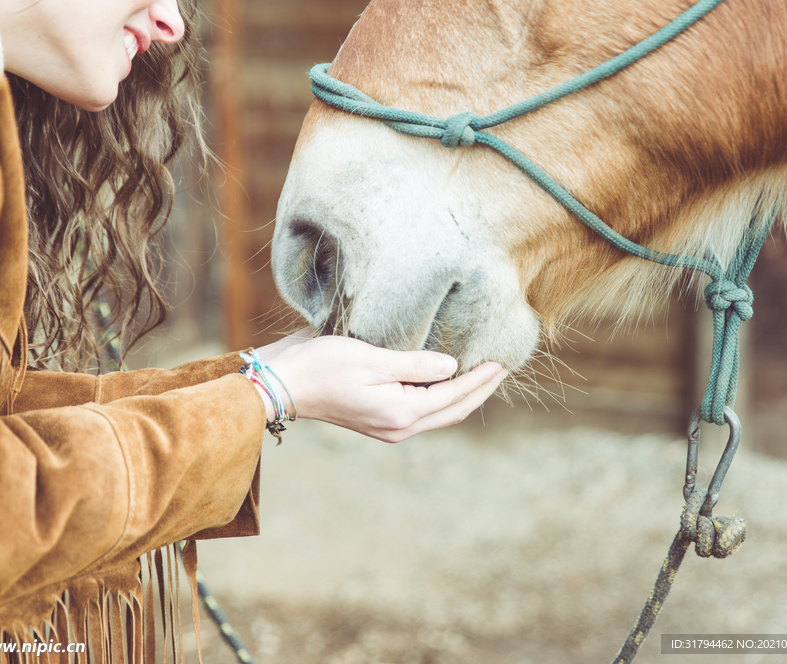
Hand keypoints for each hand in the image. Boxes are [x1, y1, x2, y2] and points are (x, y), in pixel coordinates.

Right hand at [254, 333, 506, 442]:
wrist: (283, 383)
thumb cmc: (323, 366)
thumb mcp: (373, 359)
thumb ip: (416, 364)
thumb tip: (452, 367)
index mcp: (401, 413)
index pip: (454, 395)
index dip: (481, 378)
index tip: (503, 361)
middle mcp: (399, 427)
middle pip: (453, 410)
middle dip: (480, 390)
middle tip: (502, 368)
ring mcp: (388, 426)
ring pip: (439, 413)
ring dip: (462, 394)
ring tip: (481, 374)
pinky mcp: (378, 418)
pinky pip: (422, 411)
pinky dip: (441, 397)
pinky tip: (446, 379)